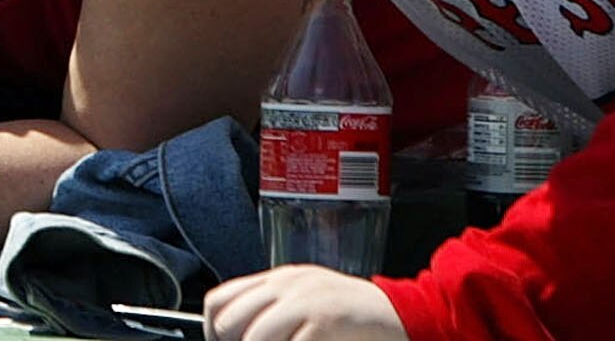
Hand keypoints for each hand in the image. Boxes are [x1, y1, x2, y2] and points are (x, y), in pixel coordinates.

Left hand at [204, 266, 407, 339]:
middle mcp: (287, 285)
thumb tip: (236, 330)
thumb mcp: (305, 299)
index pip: (220, 298)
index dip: (212, 329)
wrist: (401, 313)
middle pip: (232, 319)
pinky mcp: (327, 320)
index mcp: (278, 278)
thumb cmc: (353, 313)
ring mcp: (307, 301)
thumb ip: (273, 309)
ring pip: (256, 335)